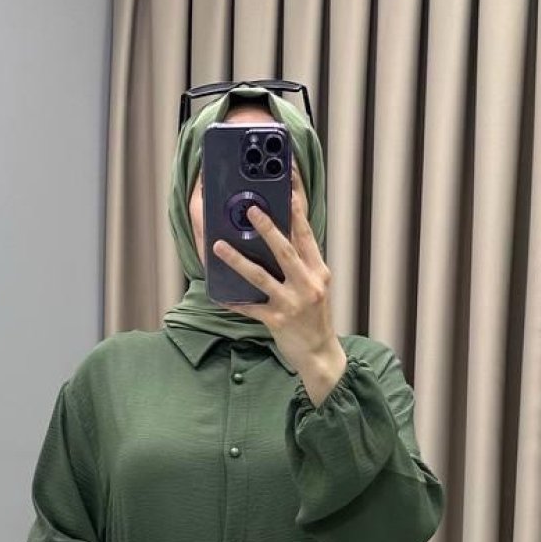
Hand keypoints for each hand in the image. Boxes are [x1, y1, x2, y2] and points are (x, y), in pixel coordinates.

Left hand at [211, 167, 346, 400]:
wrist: (320, 354)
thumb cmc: (315, 317)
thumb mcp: (316, 285)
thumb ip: (302, 262)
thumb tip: (280, 235)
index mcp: (318, 271)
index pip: (306, 234)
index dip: (297, 210)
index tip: (288, 188)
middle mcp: (308, 284)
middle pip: (285, 250)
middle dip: (267, 228)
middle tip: (250, 208)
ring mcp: (292, 303)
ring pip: (262, 277)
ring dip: (238, 260)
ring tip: (219, 245)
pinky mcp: (278, 321)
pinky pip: (251, 308)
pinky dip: (234, 301)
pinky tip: (219, 294)